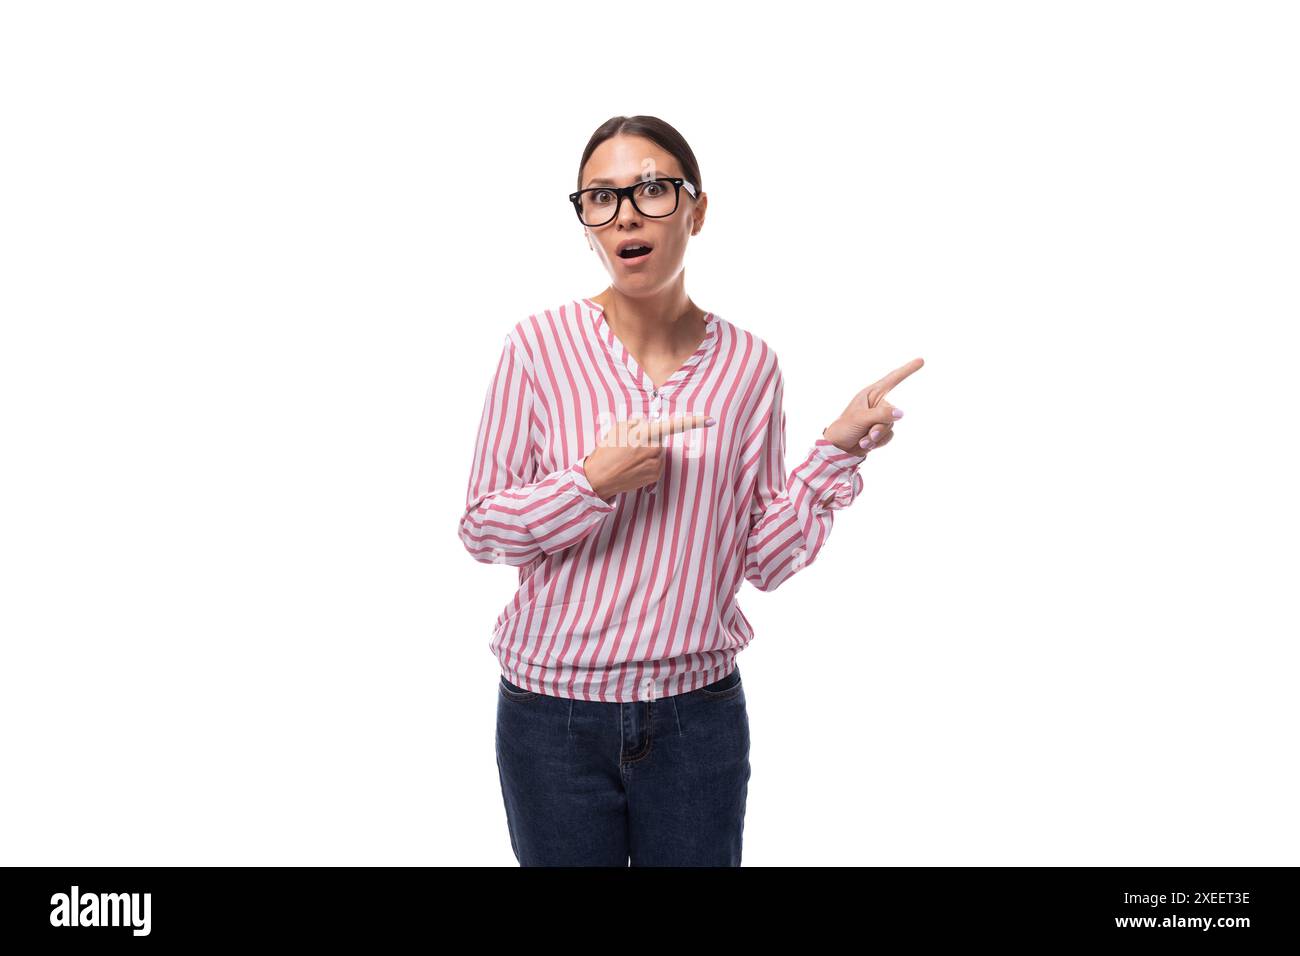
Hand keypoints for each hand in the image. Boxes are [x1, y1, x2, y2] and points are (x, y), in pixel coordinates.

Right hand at [582, 414, 715, 499]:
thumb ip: (638, 423)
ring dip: (648, 451)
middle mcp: (655, 450)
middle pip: (661, 439)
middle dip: (650, 438)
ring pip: (658, 452)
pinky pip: (656, 464)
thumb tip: (648, 424)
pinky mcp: (655, 476)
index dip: (694, 422)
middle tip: (630, 444)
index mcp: (646, 434)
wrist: (599, 478)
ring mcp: (656, 465)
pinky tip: (633, 466)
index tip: (711, 420)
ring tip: (628, 457)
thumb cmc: (606, 450)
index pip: (674, 426)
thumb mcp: (618, 427)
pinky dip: (647, 463)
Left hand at [823, 357, 923, 454]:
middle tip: (867, 433)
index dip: (907, 370)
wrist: (838, 448)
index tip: (921, 360)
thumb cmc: (844, 428)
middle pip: (892, 413)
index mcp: (871, 394)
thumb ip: (881, 414)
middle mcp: (877, 404)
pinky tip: (865, 444)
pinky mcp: (880, 431)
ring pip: (890, 426)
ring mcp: (879, 418)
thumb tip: (901, 413)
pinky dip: (878, 443)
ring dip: (877, 437)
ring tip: (862, 440)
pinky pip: (889, 436)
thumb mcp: (861, 418)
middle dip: (879, 427)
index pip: (893, 379)